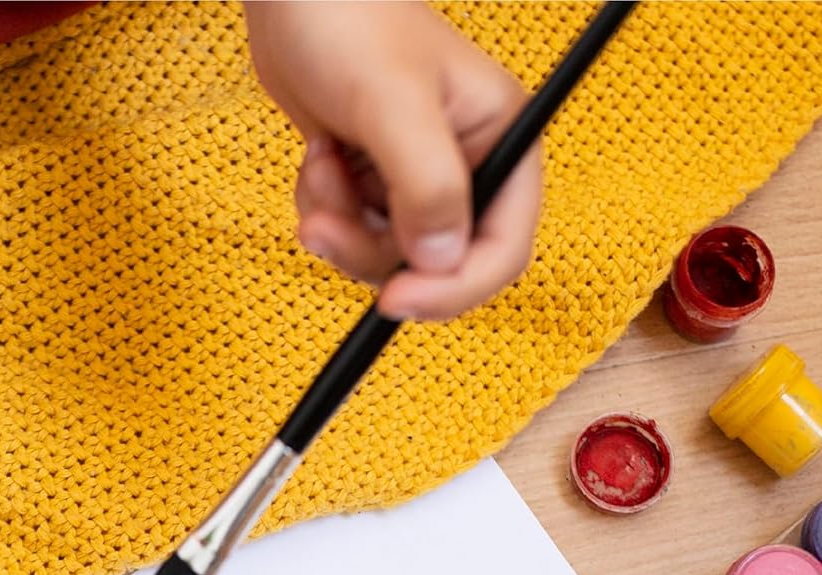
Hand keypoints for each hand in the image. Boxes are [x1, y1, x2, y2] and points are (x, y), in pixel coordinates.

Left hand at [245, 1, 541, 320]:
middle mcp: (469, 166)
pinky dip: (327, 211)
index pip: (502, 250)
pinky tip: (318, 158)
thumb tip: (442, 262)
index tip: (396, 299)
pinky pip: (356, 234)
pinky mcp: (378, 181)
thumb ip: (427, 187)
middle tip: (325, 228)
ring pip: (389, 256)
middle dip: (373, 252)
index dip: (453, 288)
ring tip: (321, 169)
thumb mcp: (394, 104)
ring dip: (343, 228)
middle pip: (437, 265)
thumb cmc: (350, 18)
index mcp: (502, 140)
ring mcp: (420, 178)